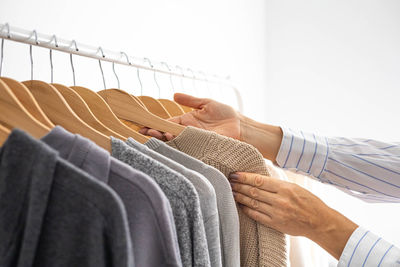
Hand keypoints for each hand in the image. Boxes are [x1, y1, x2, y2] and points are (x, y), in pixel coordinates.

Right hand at [139, 93, 240, 139]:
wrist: (241, 125)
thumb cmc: (225, 114)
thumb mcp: (206, 103)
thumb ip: (190, 100)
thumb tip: (174, 95)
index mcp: (187, 121)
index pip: (167, 124)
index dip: (156, 125)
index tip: (144, 126)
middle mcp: (188, 132)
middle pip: (168, 134)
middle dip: (156, 134)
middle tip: (145, 133)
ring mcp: (195, 141)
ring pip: (176, 142)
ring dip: (165, 140)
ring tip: (156, 137)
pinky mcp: (202, 147)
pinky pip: (189, 149)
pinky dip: (180, 147)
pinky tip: (172, 143)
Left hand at [229, 172, 357, 259]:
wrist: (319, 222)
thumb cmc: (308, 201)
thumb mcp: (294, 186)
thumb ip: (277, 182)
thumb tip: (259, 176)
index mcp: (285, 188)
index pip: (259, 181)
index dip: (244, 177)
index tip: (235, 174)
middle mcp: (280, 200)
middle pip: (253, 191)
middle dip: (239, 186)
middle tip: (228, 181)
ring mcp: (277, 213)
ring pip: (253, 203)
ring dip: (240, 197)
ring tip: (231, 191)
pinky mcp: (275, 224)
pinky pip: (257, 216)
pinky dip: (247, 210)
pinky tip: (240, 205)